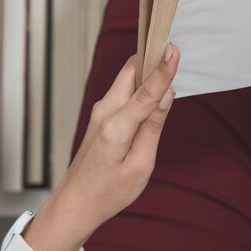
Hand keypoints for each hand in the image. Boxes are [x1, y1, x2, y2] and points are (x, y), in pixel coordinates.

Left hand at [23, 47, 178, 250]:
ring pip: (126, 79)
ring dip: (146, 69)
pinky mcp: (101, 117)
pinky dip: (140, 83)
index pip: (146, 91)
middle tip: (174, 46)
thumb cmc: (109, 192)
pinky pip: (123, 91)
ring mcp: (100, 113)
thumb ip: (154, 127)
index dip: (163, 69)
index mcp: (116, 127)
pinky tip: (154, 85)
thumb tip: (167, 95)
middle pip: (130, 72)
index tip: (174, 48)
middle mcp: (104, 113)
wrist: (76, 204)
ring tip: (169, 60)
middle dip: (151, 56)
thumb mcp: (140, 165)